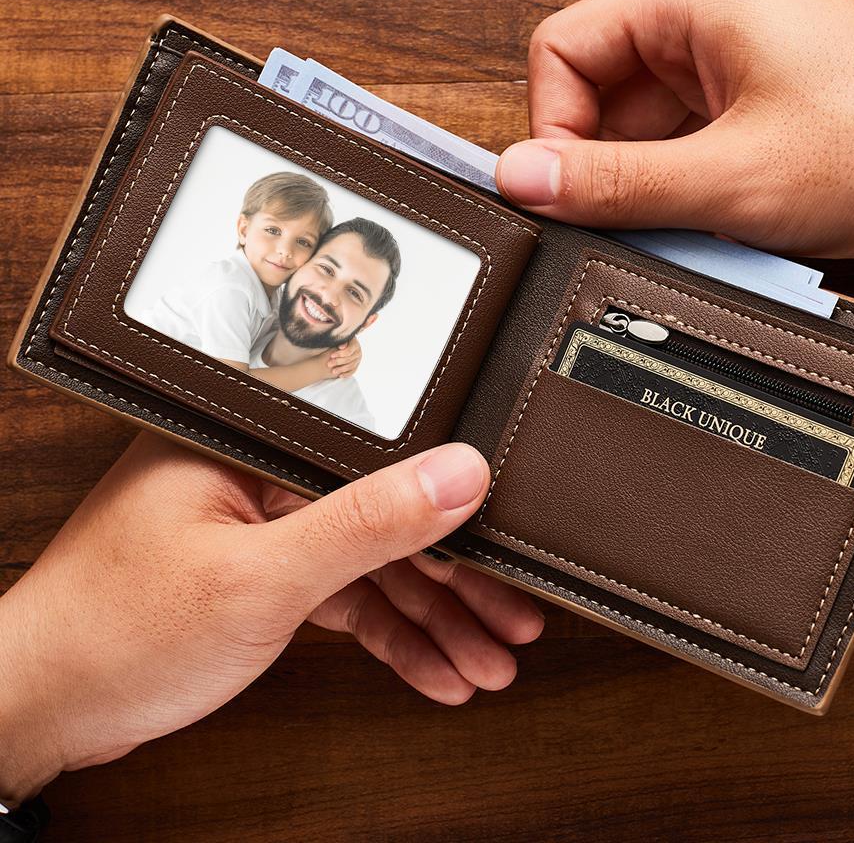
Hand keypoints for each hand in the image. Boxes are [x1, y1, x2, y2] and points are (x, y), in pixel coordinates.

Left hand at [0, 433, 542, 803]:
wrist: (45, 706)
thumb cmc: (117, 630)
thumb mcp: (262, 577)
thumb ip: (367, 525)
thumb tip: (456, 473)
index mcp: (257, 441)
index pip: (384, 463)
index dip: (456, 516)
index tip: (508, 558)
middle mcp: (267, 476)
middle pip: (390, 520)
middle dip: (457, 583)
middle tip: (513, 621)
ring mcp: (268, 526)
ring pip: (375, 566)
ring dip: (434, 618)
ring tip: (488, 660)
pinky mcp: (266, 573)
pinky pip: (346, 598)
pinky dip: (389, 635)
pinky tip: (435, 667)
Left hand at [326, 336, 361, 377]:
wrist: (345, 343)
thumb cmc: (340, 340)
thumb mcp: (341, 339)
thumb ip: (341, 342)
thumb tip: (341, 347)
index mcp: (355, 344)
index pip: (348, 351)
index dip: (340, 353)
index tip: (331, 355)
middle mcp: (358, 352)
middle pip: (349, 359)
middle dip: (338, 362)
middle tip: (329, 364)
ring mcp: (358, 359)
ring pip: (351, 366)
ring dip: (341, 369)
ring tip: (333, 371)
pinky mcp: (357, 365)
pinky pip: (353, 371)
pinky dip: (347, 374)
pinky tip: (340, 376)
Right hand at [496, 0, 853, 257]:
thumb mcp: (728, 178)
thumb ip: (614, 184)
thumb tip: (524, 178)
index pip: (561, 50)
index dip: (553, 128)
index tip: (568, 193)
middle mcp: (707, 20)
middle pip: (598, 94)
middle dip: (605, 166)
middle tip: (633, 219)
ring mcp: (734, 63)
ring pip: (642, 129)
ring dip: (651, 186)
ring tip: (696, 221)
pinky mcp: (756, 104)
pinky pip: (685, 145)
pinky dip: (686, 190)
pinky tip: (719, 221)